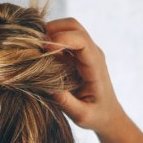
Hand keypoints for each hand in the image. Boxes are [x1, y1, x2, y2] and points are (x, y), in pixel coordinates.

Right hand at [45, 18, 125, 134]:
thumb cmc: (96, 116)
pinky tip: (38, 54)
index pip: (81, 40)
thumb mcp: (82, 115)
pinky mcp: (76, 55)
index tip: (43, 49)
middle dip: (52, 29)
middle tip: (34, 45)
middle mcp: (92, 53)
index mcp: (95, 66)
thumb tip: (48, 87)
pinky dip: (49, 40)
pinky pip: (62, 39)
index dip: (61, 39)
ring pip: (67, 28)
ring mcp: (84, 52)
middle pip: (73, 26)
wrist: (108, 115)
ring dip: (49, 33)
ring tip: (34, 49)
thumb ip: (66, 102)